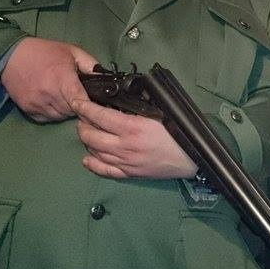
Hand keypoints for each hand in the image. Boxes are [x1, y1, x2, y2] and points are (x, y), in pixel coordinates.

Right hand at [1, 37, 97, 121]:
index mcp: (63, 81)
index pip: (81, 103)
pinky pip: (46, 119)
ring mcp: (38, 105)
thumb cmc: (45, 52)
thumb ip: (91, 65)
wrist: (11, 56)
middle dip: (77, 106)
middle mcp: (51, 96)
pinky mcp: (28, 110)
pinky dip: (51, 113)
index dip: (90, 107)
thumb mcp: (72, 52)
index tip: (94, 106)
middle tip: (75, 95)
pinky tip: (50, 101)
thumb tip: (105, 78)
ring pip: (60, 117)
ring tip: (62, 97)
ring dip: (64, 111)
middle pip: (72, 112)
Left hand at [73, 99, 196, 179]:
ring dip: (86, 140)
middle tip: (84, 117)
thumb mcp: (160, 111)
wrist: (192, 158)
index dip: (84, 108)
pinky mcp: (129, 174)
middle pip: (90, 135)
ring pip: (94, 151)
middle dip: (82, 124)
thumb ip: (139, 104)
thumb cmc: (179, 131)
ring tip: (87, 132)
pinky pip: (104, 170)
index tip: (78, 102)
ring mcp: (125, 162)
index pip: (99, 116)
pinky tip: (87, 158)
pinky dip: (92, 163)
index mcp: (132, 127)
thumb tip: (122, 94)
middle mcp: (124, 146)